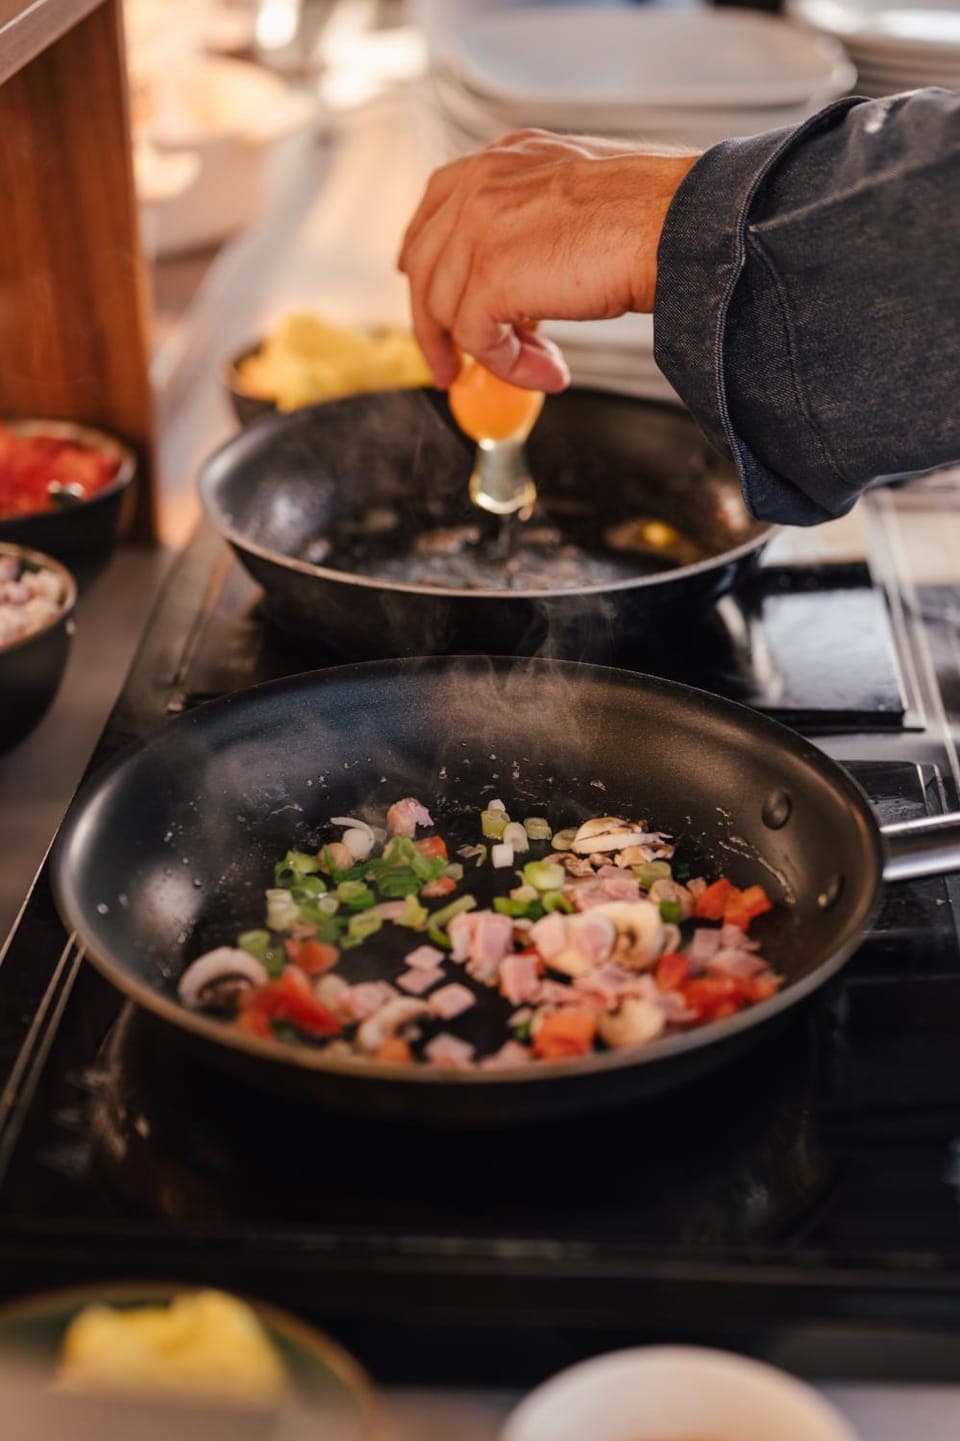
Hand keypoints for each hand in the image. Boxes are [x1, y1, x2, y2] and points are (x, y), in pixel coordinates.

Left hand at [398, 129, 697, 391]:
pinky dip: (510, 369)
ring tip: (540, 371)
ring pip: (446, 312)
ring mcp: (478, 228)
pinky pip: (477, 340)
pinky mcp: (489, 275)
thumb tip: (519, 284)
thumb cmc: (649, 216)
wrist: (674, 224)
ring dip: (492, 356)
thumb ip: (531, 229)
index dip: (423, 261)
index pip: (435, 207)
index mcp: (500, 160)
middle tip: (455, 369)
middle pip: (423, 266)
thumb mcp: (574, 201)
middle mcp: (480, 185)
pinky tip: (550, 374)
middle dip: (434, 326)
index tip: (431, 302)